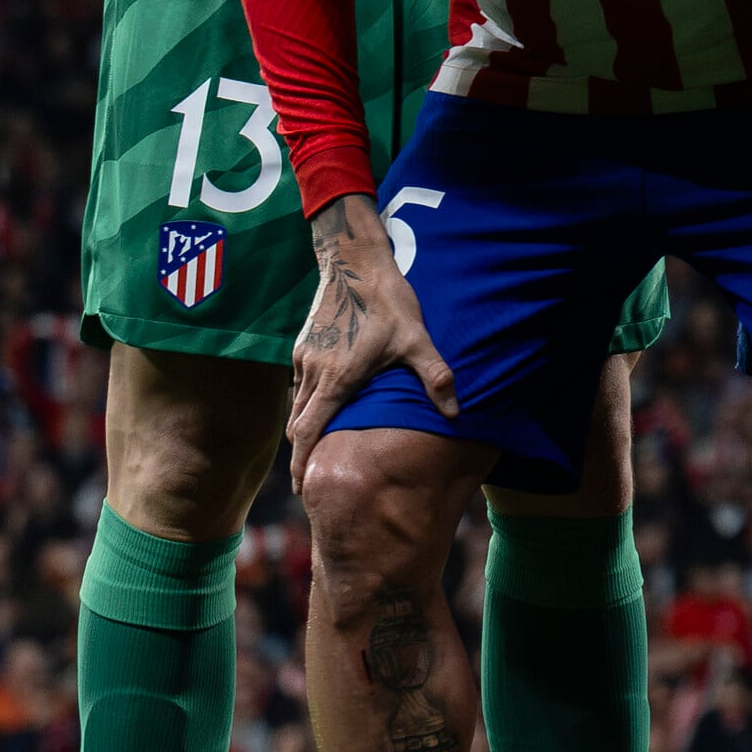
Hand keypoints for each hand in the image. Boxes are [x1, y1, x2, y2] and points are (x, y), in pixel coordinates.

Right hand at [287, 197, 454, 470]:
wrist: (354, 263)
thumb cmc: (388, 303)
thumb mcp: (418, 340)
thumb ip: (436, 378)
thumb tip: (456, 414)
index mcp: (337, 378)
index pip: (310, 431)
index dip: (305, 463)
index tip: (305, 489)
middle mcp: (313, 372)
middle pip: (297, 426)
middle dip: (301, 456)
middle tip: (310, 483)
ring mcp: (303, 359)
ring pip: (295, 407)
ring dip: (302, 432)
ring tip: (312, 455)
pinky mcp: (302, 348)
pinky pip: (298, 388)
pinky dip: (303, 408)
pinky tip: (319, 415)